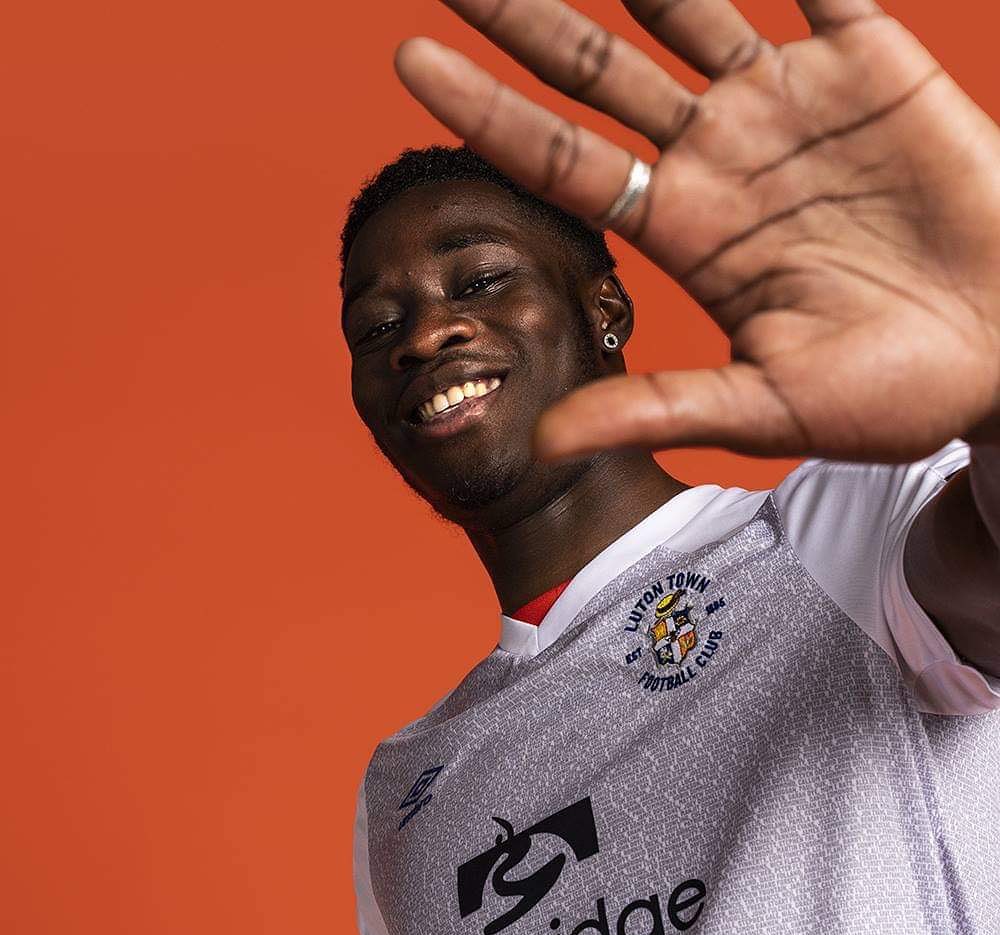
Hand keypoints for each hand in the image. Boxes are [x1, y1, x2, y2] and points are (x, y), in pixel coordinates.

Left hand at [394, 0, 999, 460]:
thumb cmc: (894, 393)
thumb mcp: (762, 408)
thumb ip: (653, 408)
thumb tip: (542, 444)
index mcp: (683, 232)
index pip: (560, 160)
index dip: (484, 112)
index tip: (410, 64)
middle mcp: (718, 159)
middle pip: (596, 70)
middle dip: (523, 18)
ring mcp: (786, 105)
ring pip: (684, 5)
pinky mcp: (868, 61)